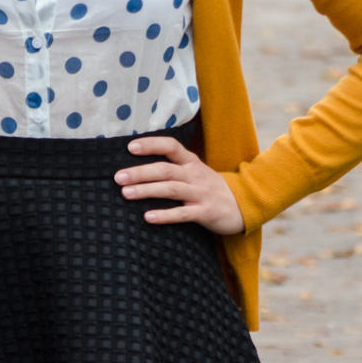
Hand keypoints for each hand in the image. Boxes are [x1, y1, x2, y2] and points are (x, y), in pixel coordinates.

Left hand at [114, 136, 244, 234]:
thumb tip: (138, 167)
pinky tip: (148, 217)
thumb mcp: (195, 172)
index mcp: (191, 162)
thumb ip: (173, 167)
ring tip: (126, 193)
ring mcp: (201, 193)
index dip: (151, 145)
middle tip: (118, 177)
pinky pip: (183, 214)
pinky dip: (165, 215)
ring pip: (171, 190)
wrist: (243, 206)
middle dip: (140, 172)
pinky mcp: (205, 212)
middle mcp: (195, 175)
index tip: (130, 147)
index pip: (171, 147)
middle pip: (165, 170)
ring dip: (147, 191)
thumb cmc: (209, 188)